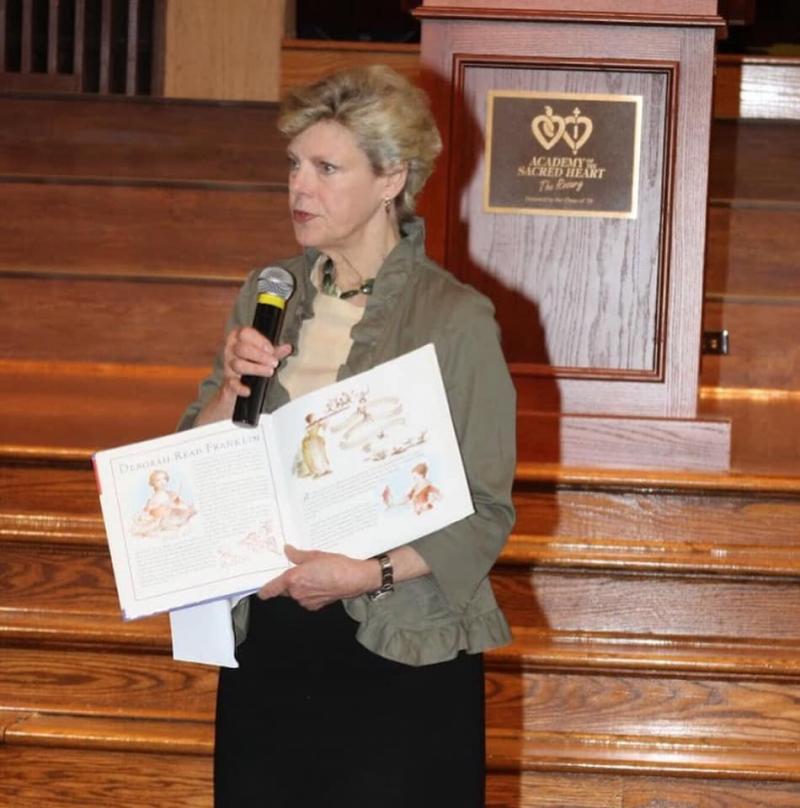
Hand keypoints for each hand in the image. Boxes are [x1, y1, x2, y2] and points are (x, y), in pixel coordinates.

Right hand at [195, 327, 291, 424]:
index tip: (271, 350)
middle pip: (242, 349)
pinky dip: (240, 387)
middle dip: (260, 356)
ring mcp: (228, 365)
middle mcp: (231, 349)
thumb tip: (288, 347)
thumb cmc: (251, 361)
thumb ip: (275, 351)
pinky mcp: (228, 380)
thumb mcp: (264, 353)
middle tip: (274, 363)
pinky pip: (232, 383)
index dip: (259, 341)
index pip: (245, 333)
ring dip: (255, 368)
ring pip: (238, 364)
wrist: (237, 382)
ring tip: (270, 372)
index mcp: (238, 337)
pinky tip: (248, 391)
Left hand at [257, 545, 379, 610]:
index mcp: (293, 579)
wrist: (355, 579)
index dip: (264, 589)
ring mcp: (306, 601)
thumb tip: (288, 551)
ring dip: (300, 587)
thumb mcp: (315, 555)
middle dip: (288, 582)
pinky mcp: (315, 606)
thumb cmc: (338, 566)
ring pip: (295, 594)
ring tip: (313, 575)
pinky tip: (320, 583)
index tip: (261, 588)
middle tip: (298, 570)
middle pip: (284, 589)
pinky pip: (305, 599)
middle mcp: (297, 593)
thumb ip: (297, 555)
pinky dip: (309, 592)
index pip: (270, 589)